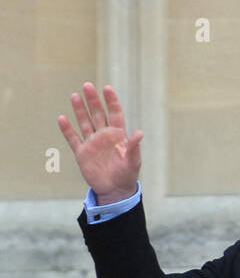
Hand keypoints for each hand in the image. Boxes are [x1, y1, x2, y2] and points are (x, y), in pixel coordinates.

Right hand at [57, 83, 142, 201]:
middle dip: (93, 100)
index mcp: (118, 135)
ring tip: (75, 96)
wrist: (115, 191)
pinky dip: (67, 130)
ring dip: (80, 110)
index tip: (107, 88)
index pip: (114, 114)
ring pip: (84, 122)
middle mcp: (104, 136)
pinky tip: (62, 119)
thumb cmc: (127, 175)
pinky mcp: (82, 153)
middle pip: (97, 114)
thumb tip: (139, 133)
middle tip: (87, 86)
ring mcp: (92, 143)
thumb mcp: (133, 162)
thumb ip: (134, 147)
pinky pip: (73, 139)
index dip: (111, 101)